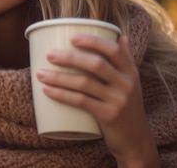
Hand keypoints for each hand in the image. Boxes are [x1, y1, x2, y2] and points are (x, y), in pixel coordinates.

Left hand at [36, 35, 159, 167]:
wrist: (136, 140)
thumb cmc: (128, 107)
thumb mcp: (132, 82)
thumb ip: (126, 60)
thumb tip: (120, 36)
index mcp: (131, 72)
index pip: (113, 50)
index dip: (93, 41)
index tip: (72, 37)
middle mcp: (127, 83)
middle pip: (96, 64)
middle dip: (69, 57)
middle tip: (49, 55)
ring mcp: (118, 100)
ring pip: (84, 83)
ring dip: (59, 77)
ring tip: (40, 74)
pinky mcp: (108, 115)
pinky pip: (81, 101)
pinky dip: (62, 94)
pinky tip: (47, 90)